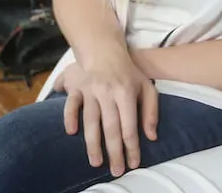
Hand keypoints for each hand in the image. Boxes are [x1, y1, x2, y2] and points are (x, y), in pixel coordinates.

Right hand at [53, 56, 158, 175]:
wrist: (105, 50)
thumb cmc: (129, 73)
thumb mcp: (146, 87)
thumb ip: (151, 111)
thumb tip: (151, 136)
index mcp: (126, 92)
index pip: (130, 125)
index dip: (131, 146)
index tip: (133, 163)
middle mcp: (108, 92)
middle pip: (111, 127)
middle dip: (114, 151)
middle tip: (116, 171)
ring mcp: (91, 90)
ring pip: (91, 120)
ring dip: (92, 143)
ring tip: (96, 162)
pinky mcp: (77, 88)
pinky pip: (71, 104)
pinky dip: (70, 118)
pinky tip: (72, 133)